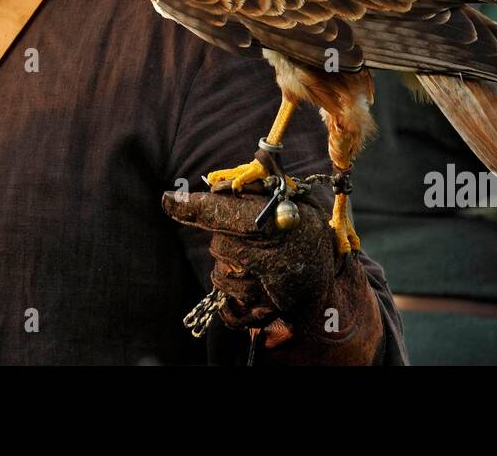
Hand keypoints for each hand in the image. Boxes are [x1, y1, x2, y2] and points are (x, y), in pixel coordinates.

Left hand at [161, 184, 382, 363]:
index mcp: (281, 223)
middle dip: (226, 237)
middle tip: (249, 235)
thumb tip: (213, 184)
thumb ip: (256, 190)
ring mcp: (270, 289)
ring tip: (253, 258)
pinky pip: (228, 306)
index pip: (227, 213)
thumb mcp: (292, 200)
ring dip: (227, 266)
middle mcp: (275, 258)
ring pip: (221, 275)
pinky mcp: (266, 312)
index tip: (169, 200)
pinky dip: (229, 296)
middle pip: (220, 244)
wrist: (327, 275)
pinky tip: (243, 282)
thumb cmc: (304, 229)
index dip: (196, 206)